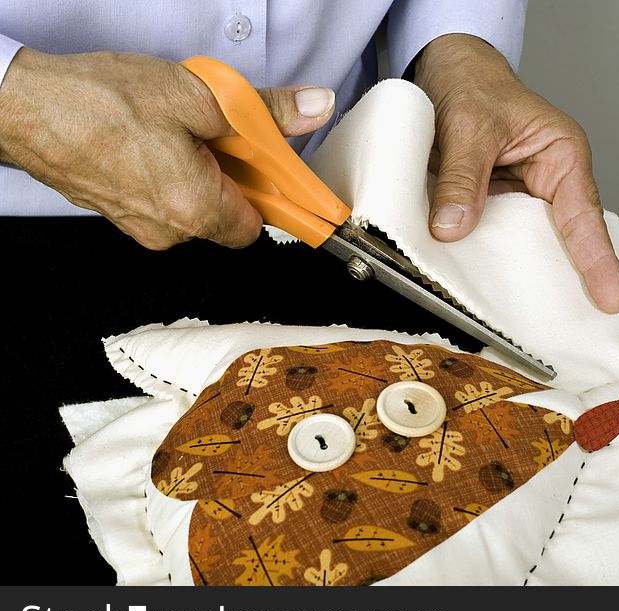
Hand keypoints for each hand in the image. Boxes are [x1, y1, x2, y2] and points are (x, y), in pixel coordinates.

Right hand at [0, 48, 334, 248]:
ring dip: (199, 172)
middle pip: (227, 215)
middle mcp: (169, 231)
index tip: (269, 169)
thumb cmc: (99, 103)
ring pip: (193, 206)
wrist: (22, 106)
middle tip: (218, 134)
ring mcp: (140, 226)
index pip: (258, 226)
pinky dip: (169, 174)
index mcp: (195, 209)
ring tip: (176, 132)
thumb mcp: (199, 95)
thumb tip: (313, 109)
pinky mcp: (119, 213)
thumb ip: (264, 111)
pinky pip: (162, 201)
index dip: (267, 193)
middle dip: (232, 175)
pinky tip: (151, 141)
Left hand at [414, 35, 618, 312]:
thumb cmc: (472, 83)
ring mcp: (521, 197)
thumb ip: (463, 178)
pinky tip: (483, 285)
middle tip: (576, 324)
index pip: (583, 216)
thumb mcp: (468, 127)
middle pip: (563, 240)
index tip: (610, 297)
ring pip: (527, 245)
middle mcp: (548, 180)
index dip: (597, 259)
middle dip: (569, 279)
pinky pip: (496, 239)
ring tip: (530, 319)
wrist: (442, 70)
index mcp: (561, 155)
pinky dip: (489, 259)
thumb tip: (454, 227)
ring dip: (522, 273)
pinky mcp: (494, 206)